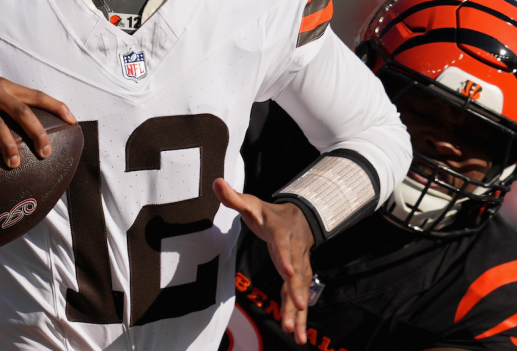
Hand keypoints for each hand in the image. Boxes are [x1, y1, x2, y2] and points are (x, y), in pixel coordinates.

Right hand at [0, 58, 76, 169]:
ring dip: (7, 145)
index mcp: (3, 85)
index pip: (36, 95)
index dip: (56, 106)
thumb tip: (16, 125)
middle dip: (37, 132)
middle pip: (23, 111)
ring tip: (12, 164)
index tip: (73, 120)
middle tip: (45, 153)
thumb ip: (0, 102)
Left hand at [214, 178, 314, 343]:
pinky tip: (298, 335)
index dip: (286, 256)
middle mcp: (294, 250)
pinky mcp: (299, 277)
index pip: (283, 244)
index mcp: (281, 231)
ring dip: (299, 310)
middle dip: (297, 290)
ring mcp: (299, 265)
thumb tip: (216, 182)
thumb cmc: (269, 214)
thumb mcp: (251, 203)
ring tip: (297, 333)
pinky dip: (299, 316)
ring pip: (301, 288)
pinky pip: (299, 297)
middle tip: (300, 306)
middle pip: (297, 271)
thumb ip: (234, 197)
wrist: (299, 217)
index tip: (288, 271)